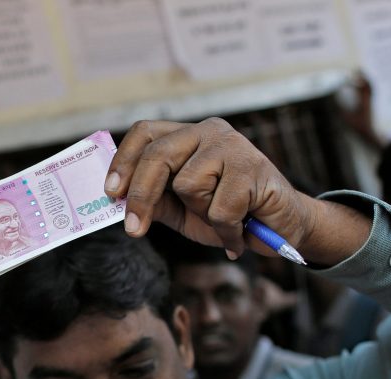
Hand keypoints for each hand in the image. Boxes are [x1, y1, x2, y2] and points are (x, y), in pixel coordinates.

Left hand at [105, 118, 318, 258]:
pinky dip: (227, 230)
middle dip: (141, 196)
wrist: (280, 226)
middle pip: (158, 155)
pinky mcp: (252, 167)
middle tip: (134, 231)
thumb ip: (154, 201)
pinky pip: (220, 207)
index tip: (110, 192)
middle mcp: (207, 132)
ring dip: (202, 214)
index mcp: (186, 137)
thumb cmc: (228, 215)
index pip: (145, 134)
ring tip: (223, 220)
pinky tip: (239, 233)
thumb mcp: (182, 210)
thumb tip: (119, 200)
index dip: (123, 161)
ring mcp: (232, 145)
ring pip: (188, 183)